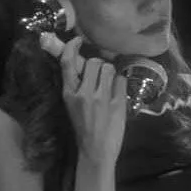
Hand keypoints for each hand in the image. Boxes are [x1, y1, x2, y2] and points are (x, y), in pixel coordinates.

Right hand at [46, 33, 125, 165]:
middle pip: (94, 62)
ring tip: (110, 86)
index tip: (78, 40)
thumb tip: (85, 65)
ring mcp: (101, 97)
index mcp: (68, 93)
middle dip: (100, 65)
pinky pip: (122, 80)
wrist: (95, 149)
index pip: (67, 63)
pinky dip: (122, 84)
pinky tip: (118, 93)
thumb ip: (77, 85)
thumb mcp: (72, 105)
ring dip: (112, 73)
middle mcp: (83, 93)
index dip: (72, 47)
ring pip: (109, 68)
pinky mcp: (117, 103)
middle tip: (102, 76)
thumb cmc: (84, 127)